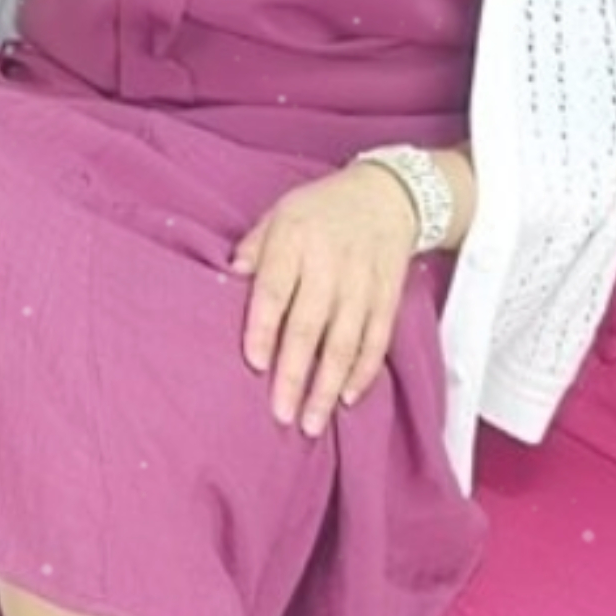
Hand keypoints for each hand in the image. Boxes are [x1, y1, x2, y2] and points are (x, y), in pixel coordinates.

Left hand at [229, 161, 420, 435]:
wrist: (387, 194)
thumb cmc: (320, 209)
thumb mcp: (280, 214)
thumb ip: (255, 247)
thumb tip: (228, 277)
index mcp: (295, 241)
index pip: (274, 291)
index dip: (263, 329)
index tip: (254, 364)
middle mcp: (330, 265)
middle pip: (309, 326)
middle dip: (295, 374)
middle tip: (281, 414)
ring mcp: (362, 283)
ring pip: (345, 342)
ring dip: (329, 385)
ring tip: (312, 421)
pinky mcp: (388, 297)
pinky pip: (378, 340)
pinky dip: (364, 371)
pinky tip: (348, 399)